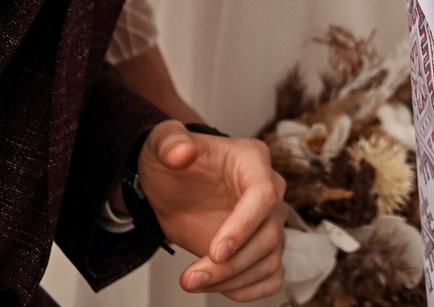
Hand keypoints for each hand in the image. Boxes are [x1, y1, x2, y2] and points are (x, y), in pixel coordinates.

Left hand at [136, 122, 285, 298]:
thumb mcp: (162, 143)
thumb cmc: (173, 161)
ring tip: (192, 282)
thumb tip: (181, 151)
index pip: (263, 195)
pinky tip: (219, 287)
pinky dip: (249, 289)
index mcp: (253, 160)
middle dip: (230, 264)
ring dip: (233, 280)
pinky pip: (271, 276)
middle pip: (268, 235)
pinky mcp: (262, 248)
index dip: (243, 226)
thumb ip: (170, 143)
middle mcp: (270, 191)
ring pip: (270, 260)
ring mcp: (269, 222)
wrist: (171, 185)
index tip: (215, 251)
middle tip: (190, 277)